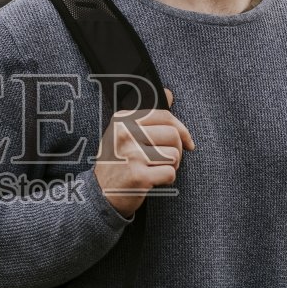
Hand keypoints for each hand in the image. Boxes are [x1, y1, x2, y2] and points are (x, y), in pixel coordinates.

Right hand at [95, 87, 195, 217]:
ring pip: (174, 154)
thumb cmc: (117, 162)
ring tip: (157, 170)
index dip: (182, 130)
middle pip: (173, 134)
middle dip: (177, 150)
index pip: (164, 116)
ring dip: (172, 165)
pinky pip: (170, 173)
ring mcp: (131, 155)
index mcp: (122, 119)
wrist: (99, 194)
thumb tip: (169, 93)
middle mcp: (125, 134)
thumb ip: (148, 115)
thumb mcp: (124, 133)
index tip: (187, 142)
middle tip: (167, 160)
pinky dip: (167, 179)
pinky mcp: (138, 176)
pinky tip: (153, 181)